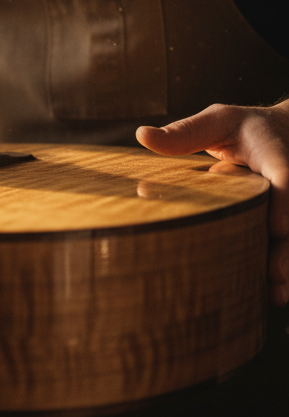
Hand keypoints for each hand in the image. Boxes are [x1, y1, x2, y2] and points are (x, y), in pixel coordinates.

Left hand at [136, 100, 288, 304]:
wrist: (286, 133)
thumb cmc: (243, 130)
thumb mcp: (218, 122)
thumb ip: (185, 132)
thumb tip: (141, 136)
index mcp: (277, 154)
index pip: (286, 177)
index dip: (285, 203)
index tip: (277, 229)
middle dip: (288, 247)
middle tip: (275, 275)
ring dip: (288, 262)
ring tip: (276, 294)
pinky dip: (284, 263)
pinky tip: (274, 292)